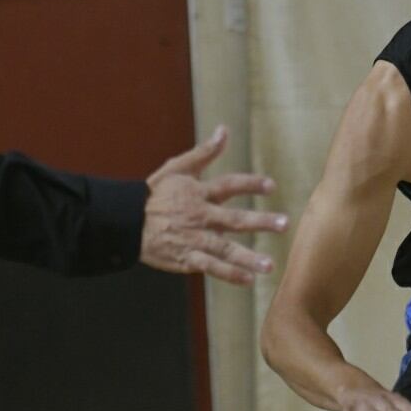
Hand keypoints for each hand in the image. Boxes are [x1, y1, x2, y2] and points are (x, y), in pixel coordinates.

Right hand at [141, 125, 287, 283]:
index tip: (272, 186)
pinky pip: (210, 267)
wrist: (126, 223)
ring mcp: (194, 239)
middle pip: (234, 219)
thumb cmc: (154, 194)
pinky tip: (248, 280)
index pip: (229, 185)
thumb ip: (204, 152)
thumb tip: (224, 130)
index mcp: (199, 193)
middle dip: (260, 222)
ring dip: (248, 258)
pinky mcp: (186, 258)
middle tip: (284, 224)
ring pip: (224, 248)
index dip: (250, 184)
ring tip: (269, 265)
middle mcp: (200, 216)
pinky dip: (228, 274)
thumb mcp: (177, 168)